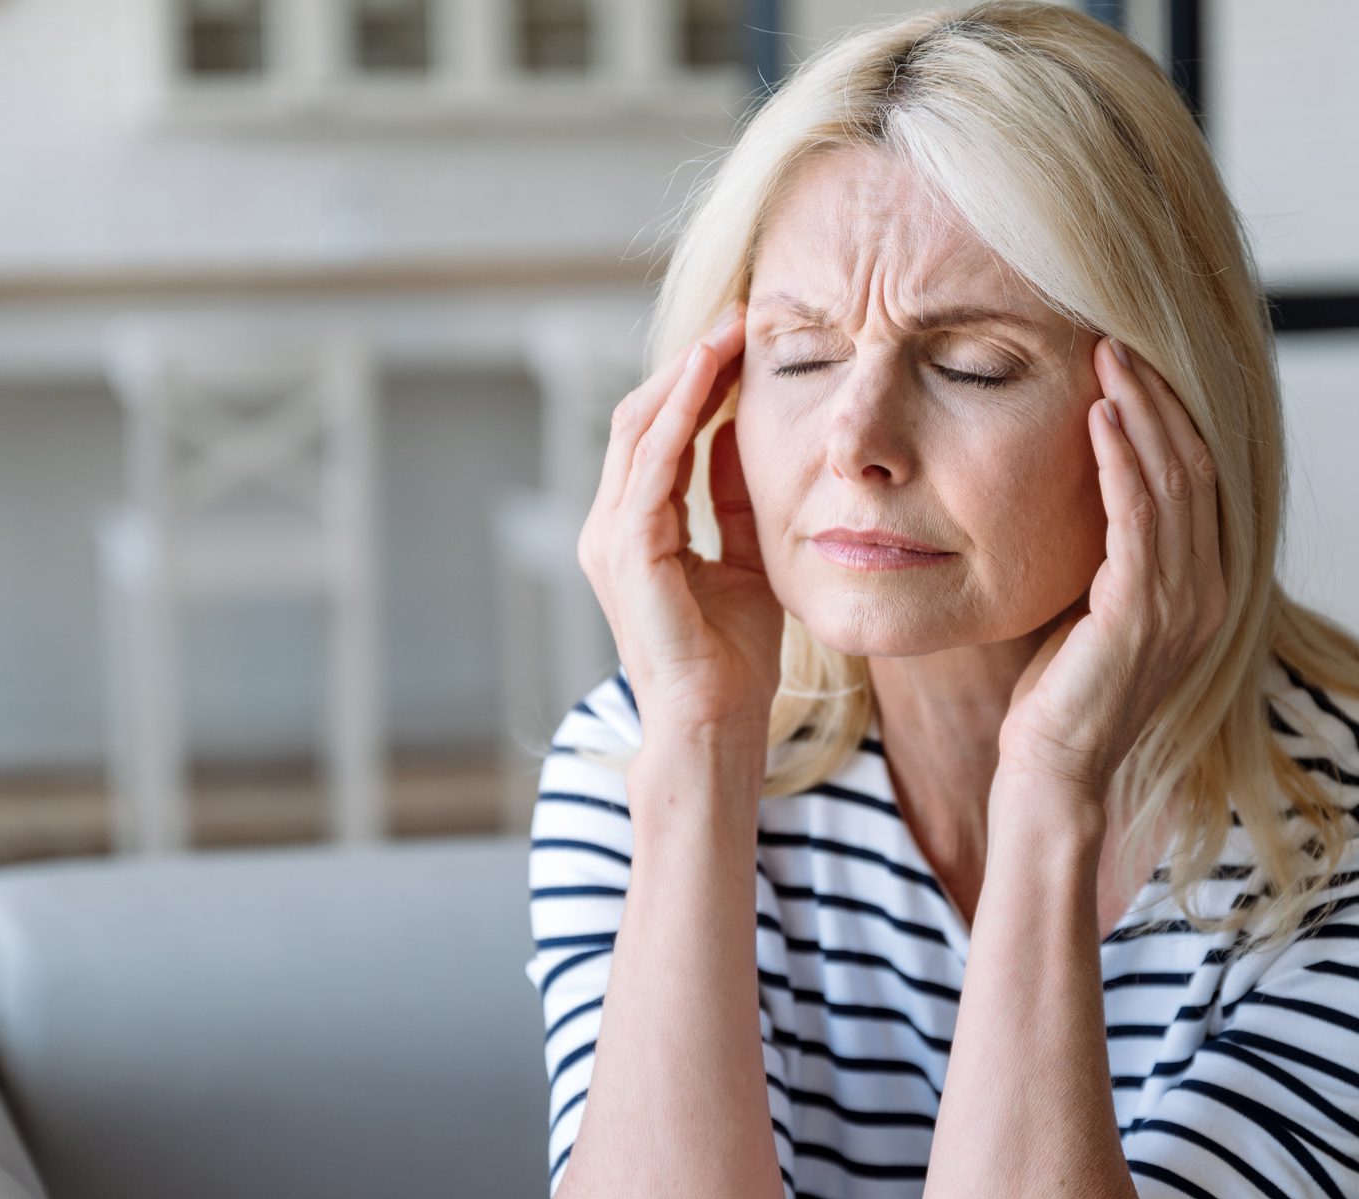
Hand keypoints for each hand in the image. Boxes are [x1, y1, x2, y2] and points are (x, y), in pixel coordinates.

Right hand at [576, 298, 783, 746]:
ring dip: (687, 372)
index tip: (744, 335)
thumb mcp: (747, 556)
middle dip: (691, 360)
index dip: (697, 379)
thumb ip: (737, 498)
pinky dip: (680, 413)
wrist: (715, 726)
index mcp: (636, 527)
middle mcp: (611, 526)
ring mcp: (612, 538)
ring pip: (639, 428)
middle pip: (641, 416)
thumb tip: (746, 432)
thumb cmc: (732, 659)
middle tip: (740, 312)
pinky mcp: (628, 553)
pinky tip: (712, 374)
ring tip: (731, 327)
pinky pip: (652, 465)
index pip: (659, 431)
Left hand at [997, 334, 1226, 802]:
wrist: (1054, 771)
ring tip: (1107, 357)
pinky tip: (1099, 417)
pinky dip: (1121, 461)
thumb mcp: (1094, 606)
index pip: (1200, 479)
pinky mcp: (1144, 614)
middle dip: (1158, 397)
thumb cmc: (1059, 692)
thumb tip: (1092, 486)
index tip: (1131, 362)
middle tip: (1118, 337)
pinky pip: (1139, 519)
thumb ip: (1110, 553)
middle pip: (1195, 467)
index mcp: (1205, 587)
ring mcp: (1183, 604)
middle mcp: (1208, 591)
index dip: (1170, 416)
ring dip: (1140, 412)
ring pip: (1174, 482)